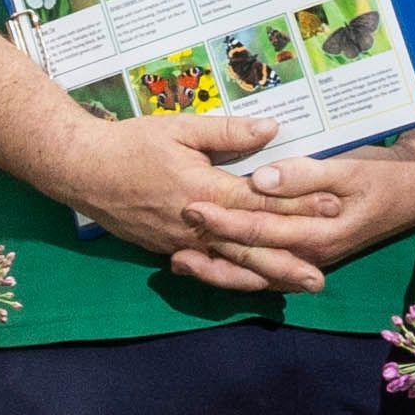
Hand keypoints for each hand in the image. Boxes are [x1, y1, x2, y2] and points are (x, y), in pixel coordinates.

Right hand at [76, 90, 371, 292]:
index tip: (333, 204)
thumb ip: (228, 132)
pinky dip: (235, 277)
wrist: (82, 171)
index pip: (261, 200)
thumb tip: (272, 130)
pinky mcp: (167, 250)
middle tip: (324, 274)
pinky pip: (209, 268)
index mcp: (204, 190)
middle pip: (251, 245)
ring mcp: (181, 243)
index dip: (299, 203)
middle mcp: (196, 224)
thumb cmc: (131, 143)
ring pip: (231, 264)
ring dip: (267, 277)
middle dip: (290, 258)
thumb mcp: (180, 128)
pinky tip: (255, 283)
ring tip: (299, 286)